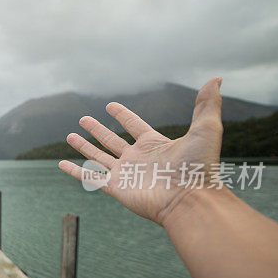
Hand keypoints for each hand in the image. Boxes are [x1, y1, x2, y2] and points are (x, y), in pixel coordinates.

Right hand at [58, 77, 223, 224]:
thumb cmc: (200, 166)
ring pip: (98, 157)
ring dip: (84, 147)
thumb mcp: (206, 129)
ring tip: (69, 135)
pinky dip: (75, 171)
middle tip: (83, 118)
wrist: (190, 199)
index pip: (134, 125)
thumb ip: (207, 104)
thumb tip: (216, 79)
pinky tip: (62, 164)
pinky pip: (90, 177)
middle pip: (112, 140)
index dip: (122, 115)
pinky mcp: (116, 188)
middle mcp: (137, 158)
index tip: (110, 105)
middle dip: (97, 130)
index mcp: (154, 144)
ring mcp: (125, 173)